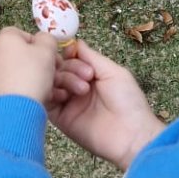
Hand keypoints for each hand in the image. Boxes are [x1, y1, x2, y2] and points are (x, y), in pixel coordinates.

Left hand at [0, 26, 58, 106]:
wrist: (13, 110)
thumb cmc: (31, 76)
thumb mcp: (48, 51)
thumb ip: (47, 39)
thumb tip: (43, 40)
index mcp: (4, 39)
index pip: (21, 34)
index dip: (37, 45)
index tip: (48, 58)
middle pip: (16, 54)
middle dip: (33, 63)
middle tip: (48, 75)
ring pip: (11, 71)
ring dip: (25, 78)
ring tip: (41, 91)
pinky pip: (4, 86)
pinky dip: (15, 90)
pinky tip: (27, 100)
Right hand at [48, 40, 163, 171]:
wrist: (131, 135)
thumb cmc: (129, 102)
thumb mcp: (113, 72)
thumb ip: (91, 57)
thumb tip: (74, 42)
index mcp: (91, 75)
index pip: (69, 58)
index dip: (68, 54)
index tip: (73, 55)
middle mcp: (77, 87)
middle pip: (58, 68)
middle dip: (68, 68)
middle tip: (86, 77)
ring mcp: (68, 103)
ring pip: (51, 82)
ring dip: (62, 79)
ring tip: (80, 89)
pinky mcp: (61, 119)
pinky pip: (46, 101)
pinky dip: (51, 93)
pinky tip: (64, 95)